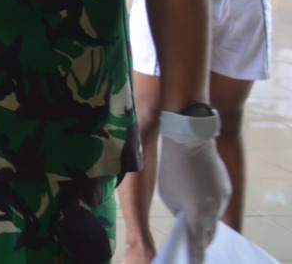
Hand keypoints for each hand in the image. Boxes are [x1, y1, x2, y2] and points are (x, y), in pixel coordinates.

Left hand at [158, 132, 230, 262]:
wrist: (190, 143)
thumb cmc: (172, 168)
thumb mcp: (168, 195)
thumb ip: (178, 212)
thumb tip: (187, 220)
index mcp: (196, 214)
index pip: (197, 243)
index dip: (196, 254)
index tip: (194, 261)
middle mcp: (213, 210)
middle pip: (209, 234)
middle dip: (202, 240)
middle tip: (194, 243)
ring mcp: (222, 199)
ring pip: (215, 218)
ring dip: (206, 221)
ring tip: (195, 218)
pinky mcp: (227, 189)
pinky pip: (219, 203)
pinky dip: (210, 205)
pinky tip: (200, 197)